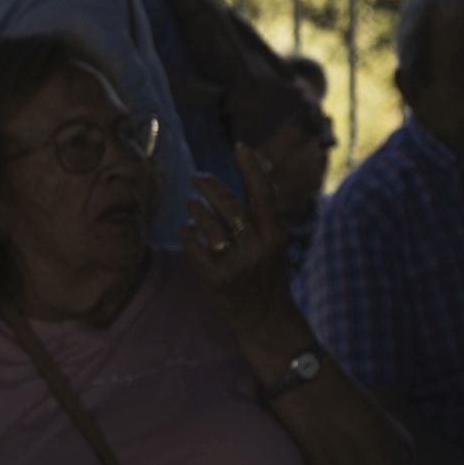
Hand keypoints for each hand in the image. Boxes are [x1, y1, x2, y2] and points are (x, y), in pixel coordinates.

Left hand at [180, 147, 293, 327]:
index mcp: (275, 235)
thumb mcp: (275, 243)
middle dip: (208, 185)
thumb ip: (263, 213)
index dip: (251, 167)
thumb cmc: (268, 273)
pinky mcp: (215, 280)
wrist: (266, 319)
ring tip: (191, 204)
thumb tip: (255, 170)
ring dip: (195, 209)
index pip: (262, 193)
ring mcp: (235, 265)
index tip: (240, 146)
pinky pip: (193, 247)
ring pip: (207, 223)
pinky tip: (188, 229)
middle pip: (227, 204)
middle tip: (196, 176)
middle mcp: (257, 247)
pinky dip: (188, 234)